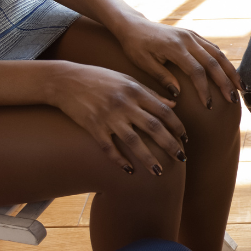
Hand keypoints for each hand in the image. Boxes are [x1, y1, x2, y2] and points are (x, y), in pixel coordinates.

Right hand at [47, 62, 187, 173]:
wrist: (66, 81)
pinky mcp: (93, 127)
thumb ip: (150, 93)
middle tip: (181, 159)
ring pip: (133, 141)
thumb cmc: (100, 79)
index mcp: (135, 91)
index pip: (163, 111)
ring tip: (159, 172)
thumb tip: (173, 104)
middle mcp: (124, 104)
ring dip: (148, 158)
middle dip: (170, 144)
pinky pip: (109, 148)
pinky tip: (129, 170)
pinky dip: (119, 160)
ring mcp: (108, 116)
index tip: (185, 139)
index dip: (177, 126)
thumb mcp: (127, 80)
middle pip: (153, 127)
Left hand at [113, 16, 240, 109]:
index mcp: (175, 47)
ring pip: (218, 54)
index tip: (209, 106)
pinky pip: (213, 49)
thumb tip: (178, 94)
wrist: (133, 25)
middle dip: (225, 82)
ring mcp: (192, 36)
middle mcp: (187, 39)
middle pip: (213, 62)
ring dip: (231, 71)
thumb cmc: (135, 46)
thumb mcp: (143, 63)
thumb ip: (162, 77)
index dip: (205, 90)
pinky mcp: (194, 36)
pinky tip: (231, 74)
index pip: (197, 71)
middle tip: (233, 100)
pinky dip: (224, 62)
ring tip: (241, 87)